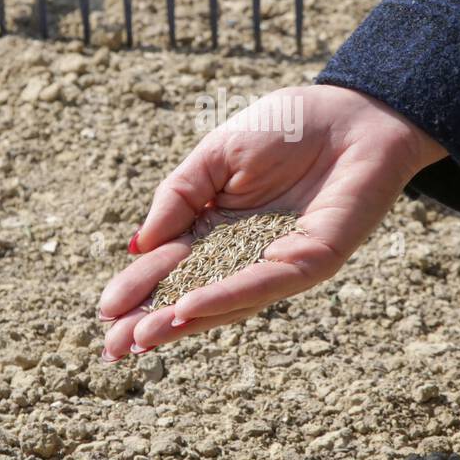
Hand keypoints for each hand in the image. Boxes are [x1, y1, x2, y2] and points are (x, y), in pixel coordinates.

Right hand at [97, 84, 446, 360]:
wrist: (354, 110)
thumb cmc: (287, 126)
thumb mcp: (215, 154)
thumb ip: (178, 196)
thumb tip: (137, 246)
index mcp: (218, 226)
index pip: (172, 265)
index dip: (140, 287)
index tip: (105, 311)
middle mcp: (246, 253)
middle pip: (192, 292)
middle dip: (152, 319)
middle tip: (112, 348)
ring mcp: (279, 261)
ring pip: (224, 299)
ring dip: (183, 319)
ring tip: (142, 336)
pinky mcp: (312, 261)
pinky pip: (265, 283)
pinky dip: (226, 297)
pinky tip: (190, 309)